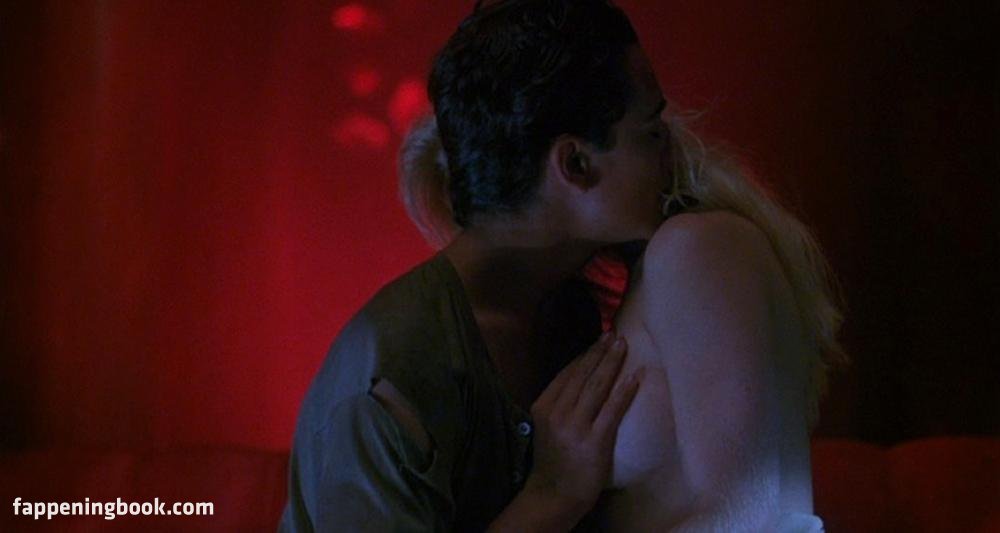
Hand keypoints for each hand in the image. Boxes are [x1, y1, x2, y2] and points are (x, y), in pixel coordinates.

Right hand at [525, 331, 642, 518]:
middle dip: (600, 352)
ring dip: (612, 362)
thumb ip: (559, 403)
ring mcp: (576, 426)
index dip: (584, 354)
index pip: (567, 374)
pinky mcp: (595, 440)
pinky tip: (635, 376)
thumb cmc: (554, 460)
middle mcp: (558, 412)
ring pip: (597, 386)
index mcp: (543, 406)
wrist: (554, 494)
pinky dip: (625, 390)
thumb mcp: (546, 426)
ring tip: (624, 344)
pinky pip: (613, 409)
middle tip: (614, 334)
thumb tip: (581, 378)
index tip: (598, 340)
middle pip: (583, 375)